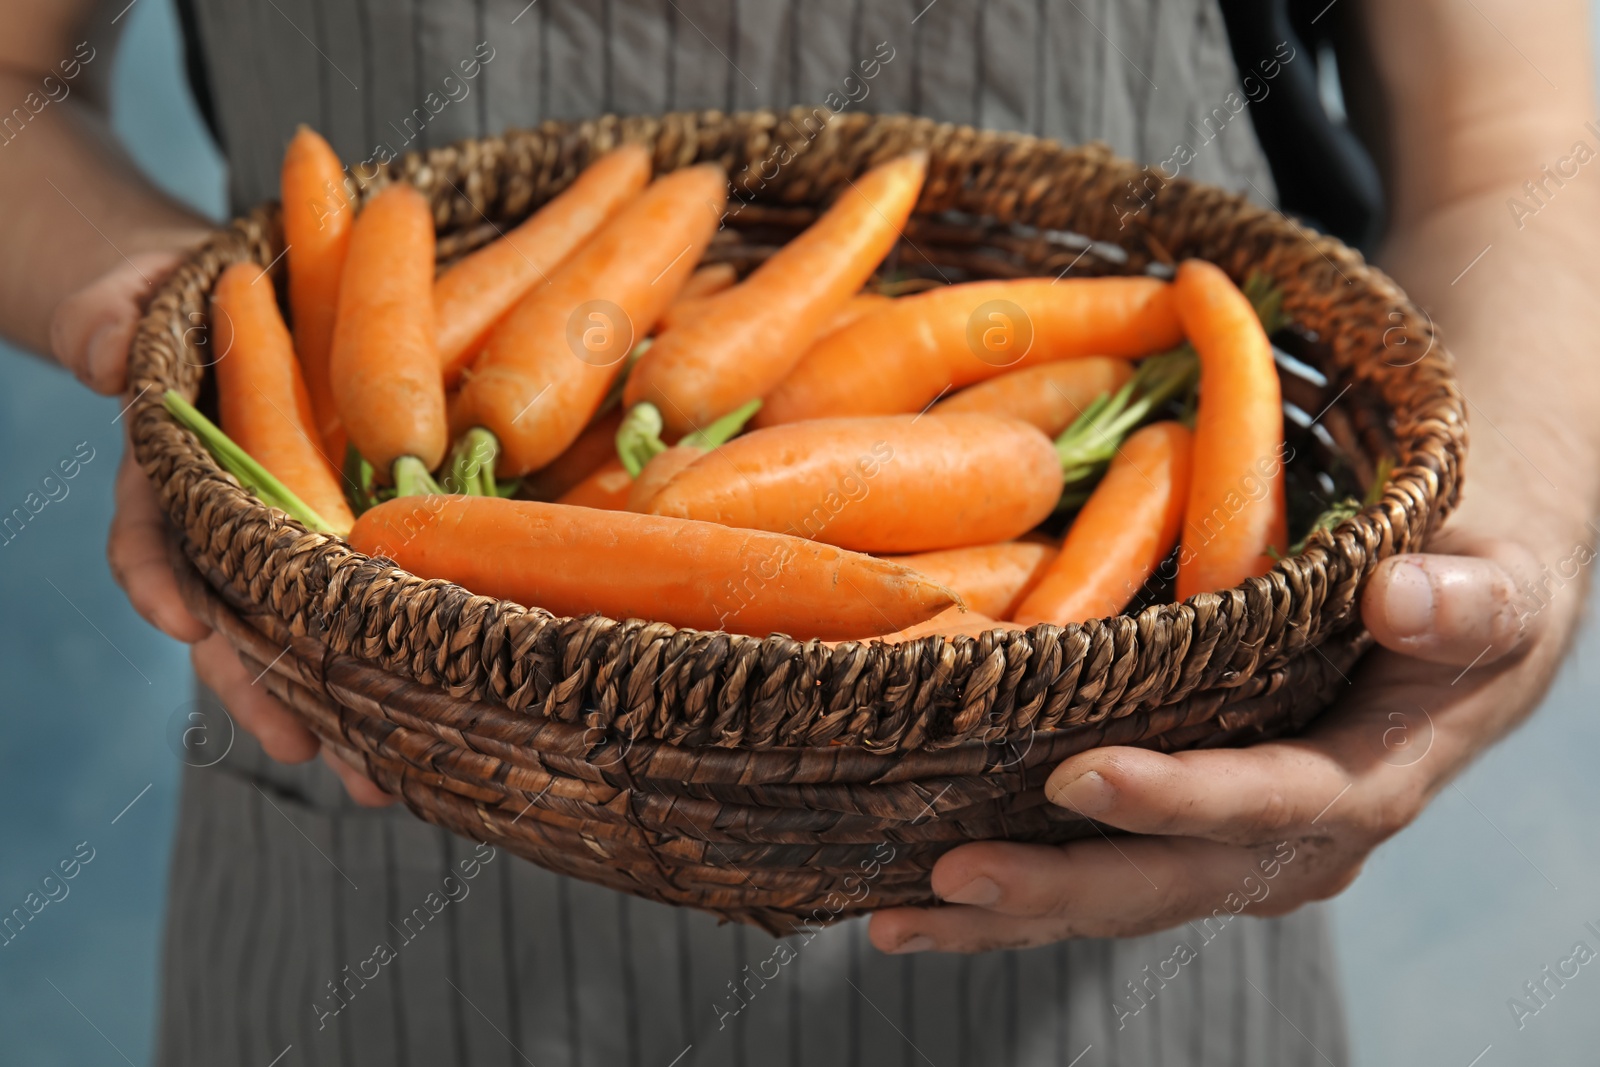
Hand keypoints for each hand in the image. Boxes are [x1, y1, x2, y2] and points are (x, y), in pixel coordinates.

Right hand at [57, 256, 392, 806]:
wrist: (224, 298)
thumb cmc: (167, 302)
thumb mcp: (125, 301)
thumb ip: (107, 324)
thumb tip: (104, 352)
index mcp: (165, 479)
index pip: (152, 541)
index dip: (161, 583)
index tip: (186, 624)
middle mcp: (223, 524)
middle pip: (236, 619)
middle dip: (266, 691)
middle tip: (311, 754)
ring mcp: (283, 536)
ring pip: (304, 633)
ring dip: (336, 705)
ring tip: (378, 778)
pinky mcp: (339, 534)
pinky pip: (360, 599)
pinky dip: (381, 655)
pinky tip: (419, 712)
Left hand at [868, 528, 1574, 952]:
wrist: (1457, 633)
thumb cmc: (1469, 596)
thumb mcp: (1496, 588)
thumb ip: (1464, 602)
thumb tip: (1402, 599)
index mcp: (1370, 783)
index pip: (1270, 805)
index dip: (1180, 800)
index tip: (1078, 777)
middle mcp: (1298, 842)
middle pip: (1172, 882)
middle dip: (1061, 888)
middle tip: (950, 877)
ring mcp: (1237, 852)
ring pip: (1120, 900)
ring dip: (1012, 917)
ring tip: (898, 917)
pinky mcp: (1191, 841)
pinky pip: (1101, 879)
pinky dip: (1017, 898)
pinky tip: (922, 900)